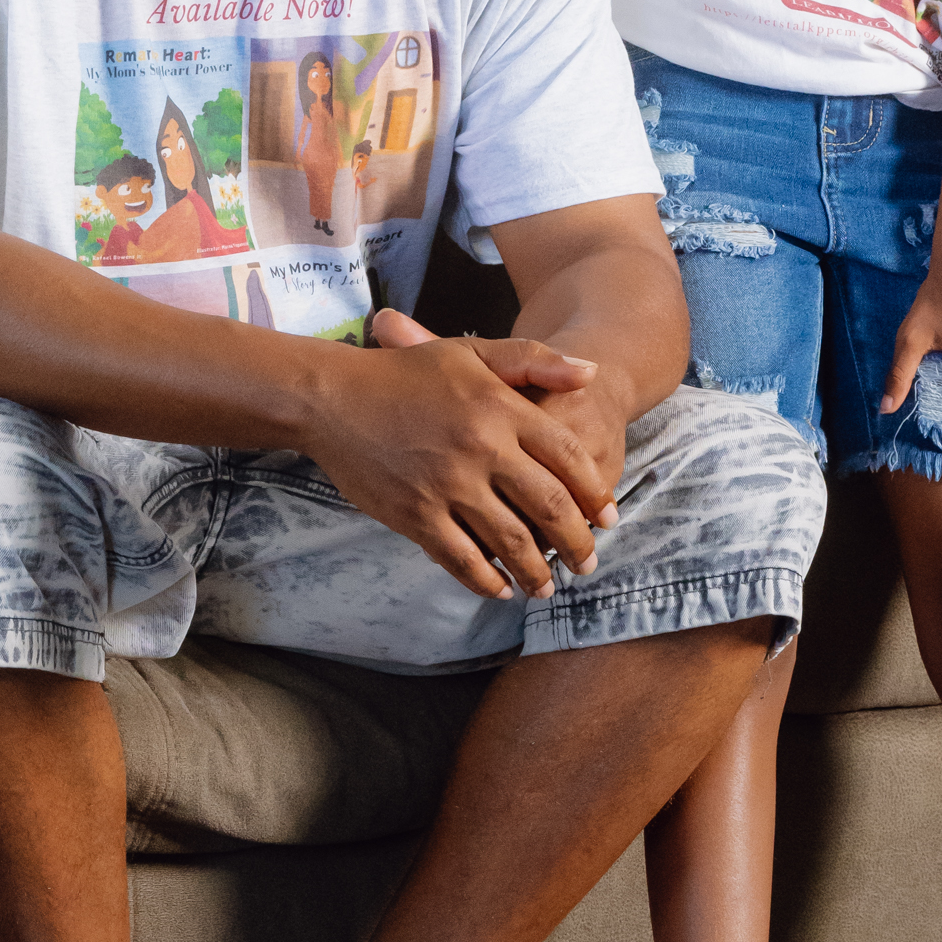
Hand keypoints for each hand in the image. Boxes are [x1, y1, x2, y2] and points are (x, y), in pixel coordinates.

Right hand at [306, 313, 619, 603]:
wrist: (332, 398)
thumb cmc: (405, 374)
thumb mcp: (472, 353)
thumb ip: (535, 360)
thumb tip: (592, 373)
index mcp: (501, 408)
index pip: (568, 457)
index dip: (595, 493)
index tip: (608, 517)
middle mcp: (481, 448)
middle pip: (549, 507)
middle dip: (577, 543)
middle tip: (588, 563)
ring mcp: (448, 486)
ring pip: (511, 542)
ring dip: (537, 572)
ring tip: (548, 586)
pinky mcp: (416, 515)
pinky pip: (462, 559)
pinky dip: (486, 580)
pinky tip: (499, 588)